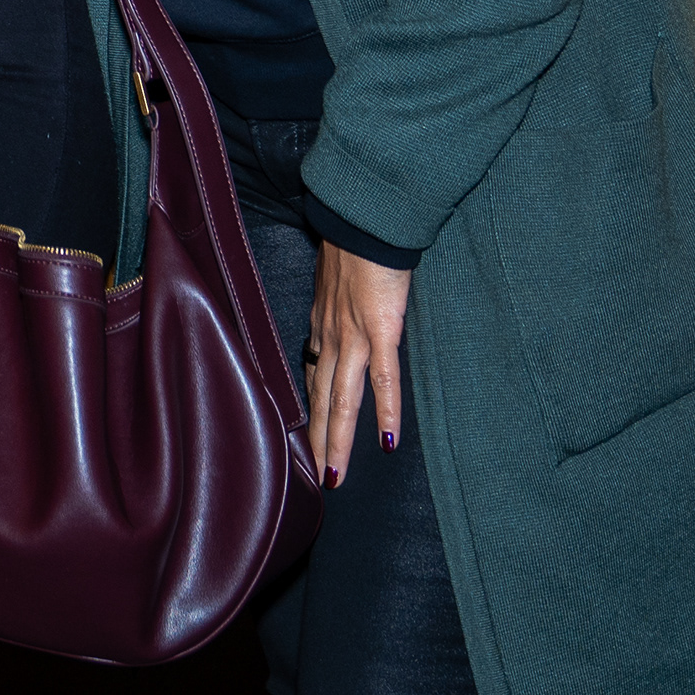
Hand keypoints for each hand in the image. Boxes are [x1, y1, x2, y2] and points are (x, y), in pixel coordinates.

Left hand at [306, 246, 410, 484]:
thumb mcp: (337, 275)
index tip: (308, 437)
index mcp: (322, 323)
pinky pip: (384, 380)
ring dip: (339, 440)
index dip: (312, 409)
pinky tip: (387, 442)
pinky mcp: (382, 329)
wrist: (363, 217)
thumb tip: (344, 306)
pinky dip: (385, 413)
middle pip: (322, 398)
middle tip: (319, 477)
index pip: (313, 375)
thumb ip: (339, 298)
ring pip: (344, 399)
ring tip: (337, 475)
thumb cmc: (355, 241)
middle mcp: (330, 335)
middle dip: (320, 440)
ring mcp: (354, 336)